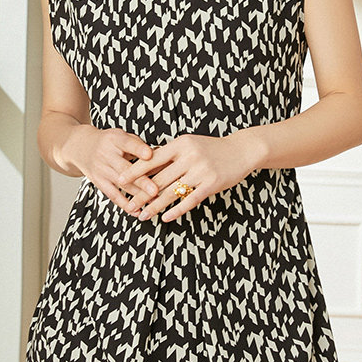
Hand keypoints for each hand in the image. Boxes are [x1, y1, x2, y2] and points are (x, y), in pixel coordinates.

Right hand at [69, 125, 160, 212]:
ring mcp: (101, 170)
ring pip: (122, 185)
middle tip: (155, 189)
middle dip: (141, 181)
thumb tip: (161, 155)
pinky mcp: (99, 182)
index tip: (150, 154)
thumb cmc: (109, 142)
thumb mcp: (121, 136)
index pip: (128, 143)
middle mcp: (106, 155)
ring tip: (153, 202)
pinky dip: (125, 204)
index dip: (139, 149)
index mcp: (114, 139)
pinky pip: (113, 195)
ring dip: (138, 195)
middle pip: (125, 169)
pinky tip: (137, 211)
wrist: (81, 147)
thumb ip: (139, 145)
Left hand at [124, 130, 261, 222]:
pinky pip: (189, 200)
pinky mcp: (211, 184)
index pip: (151, 159)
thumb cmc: (212, 148)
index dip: (134, 171)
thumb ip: (170, 154)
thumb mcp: (189, 144)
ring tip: (143, 216)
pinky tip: (165, 218)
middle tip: (128, 205)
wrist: (242, 150)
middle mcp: (189, 156)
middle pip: (159, 179)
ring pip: (171, 192)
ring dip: (155, 206)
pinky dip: (176, 210)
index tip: (119, 180)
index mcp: (180, 144)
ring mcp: (200, 170)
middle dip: (141, 194)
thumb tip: (145, 164)